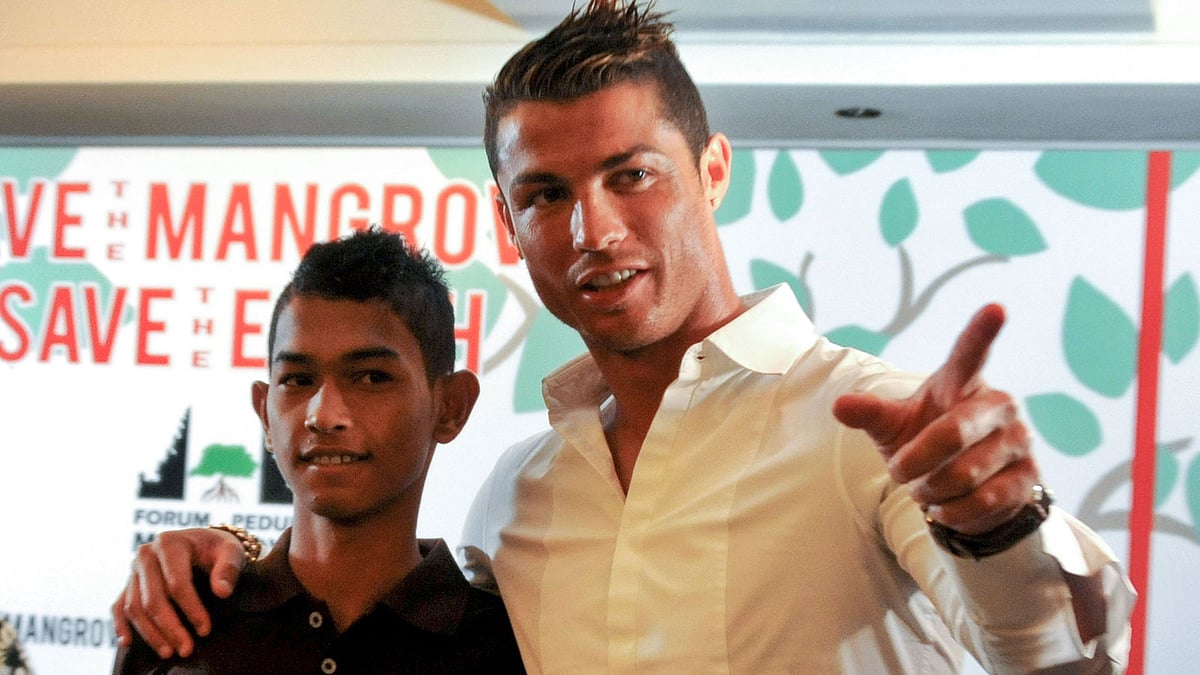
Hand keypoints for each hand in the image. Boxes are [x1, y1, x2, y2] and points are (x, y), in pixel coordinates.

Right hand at [111, 527, 245, 657]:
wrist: (201, 542)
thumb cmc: (217, 548)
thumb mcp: (230, 551)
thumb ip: (228, 568)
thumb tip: (222, 592)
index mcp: (169, 543)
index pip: (176, 582)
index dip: (191, 609)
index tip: (205, 630)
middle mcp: (146, 555)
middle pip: (153, 599)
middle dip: (170, 627)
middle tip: (186, 649)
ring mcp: (134, 570)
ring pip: (134, 607)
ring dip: (150, 633)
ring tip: (168, 652)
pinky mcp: (128, 583)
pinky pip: (119, 606)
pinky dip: (121, 625)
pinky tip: (128, 642)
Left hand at [833, 304, 1037, 534]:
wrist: (963, 489)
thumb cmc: (923, 442)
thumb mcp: (892, 426)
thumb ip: (870, 413)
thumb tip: (838, 406)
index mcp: (963, 381)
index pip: (971, 354)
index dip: (983, 332)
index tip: (997, 307)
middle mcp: (999, 404)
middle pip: (953, 432)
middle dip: (915, 460)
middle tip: (897, 471)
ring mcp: (1019, 439)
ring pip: (965, 473)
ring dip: (930, 490)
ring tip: (923, 490)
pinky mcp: (1029, 477)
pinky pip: (984, 501)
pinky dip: (952, 512)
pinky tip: (945, 508)